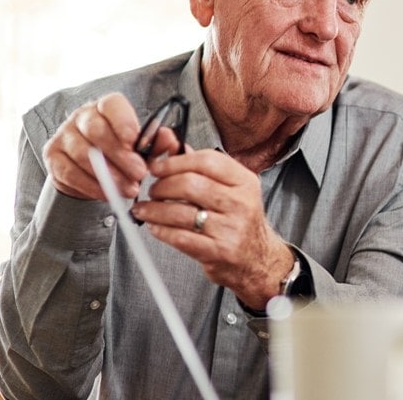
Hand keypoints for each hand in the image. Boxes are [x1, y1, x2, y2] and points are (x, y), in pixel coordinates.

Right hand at [43, 93, 149, 200]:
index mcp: (105, 107)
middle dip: (120, 155)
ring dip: (109, 175)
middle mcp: (81, 117)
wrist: (91, 170)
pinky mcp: (53, 157)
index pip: (112, 106)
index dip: (123, 123)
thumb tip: (169, 138)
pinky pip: (71, 173)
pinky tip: (109, 194)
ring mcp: (64, 136)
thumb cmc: (122, 152)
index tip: (136, 143)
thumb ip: (156, 142)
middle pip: (96, 131)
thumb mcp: (142, 146)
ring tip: (130, 189)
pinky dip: (92, 186)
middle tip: (140, 173)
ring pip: (83, 154)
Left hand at [130, 146, 293, 310]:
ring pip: (180, 212)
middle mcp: (241, 203)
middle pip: (190, 184)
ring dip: (154, 210)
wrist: (257, 257)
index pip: (207, 160)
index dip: (175, 161)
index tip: (157, 167)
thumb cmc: (239, 220)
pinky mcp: (218, 251)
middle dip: (161, 186)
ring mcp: (231, 228)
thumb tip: (169, 144)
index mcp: (245, 181)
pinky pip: (179, 237)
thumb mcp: (232, 189)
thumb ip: (202, 167)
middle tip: (152, 190)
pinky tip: (155, 226)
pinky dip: (160, 230)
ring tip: (145, 209)